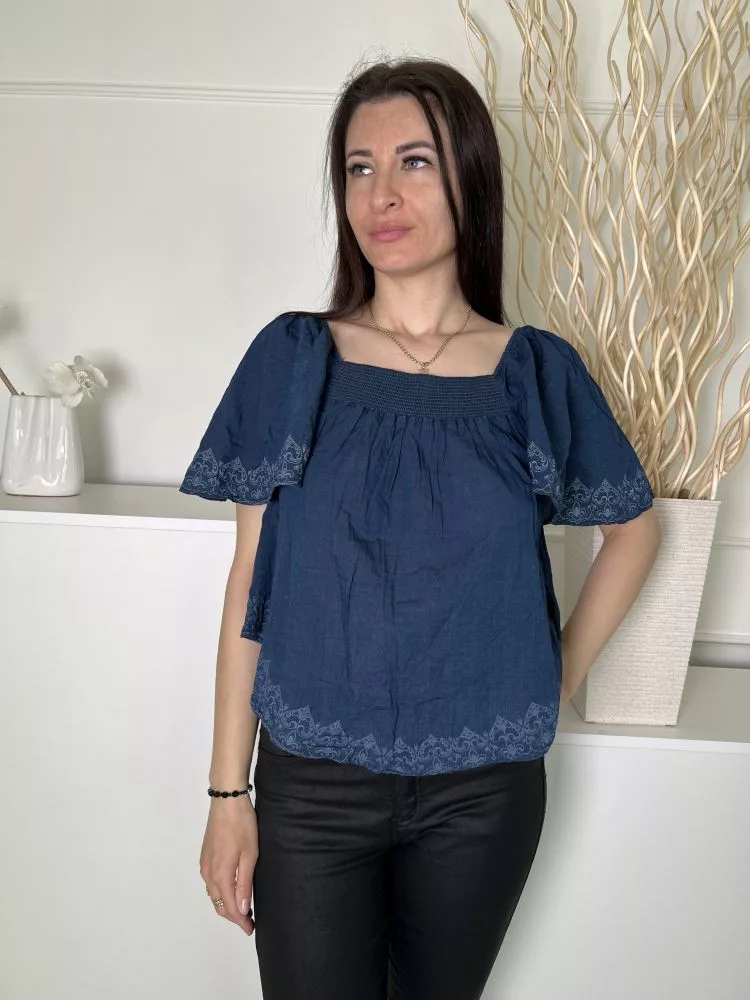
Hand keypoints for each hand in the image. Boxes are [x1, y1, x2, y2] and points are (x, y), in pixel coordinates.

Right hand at [200, 795, 257, 935]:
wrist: (227, 801)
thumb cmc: (242, 826)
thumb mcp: (250, 855)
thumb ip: (244, 883)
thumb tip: (242, 910)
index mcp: (220, 875)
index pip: (229, 907)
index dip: (240, 921)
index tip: (250, 929)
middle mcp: (208, 873)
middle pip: (218, 904)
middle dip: (233, 916)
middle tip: (249, 922)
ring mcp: (204, 865)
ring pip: (213, 894)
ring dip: (226, 904)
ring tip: (243, 909)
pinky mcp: (204, 857)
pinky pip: (210, 883)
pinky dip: (220, 892)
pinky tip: (231, 890)